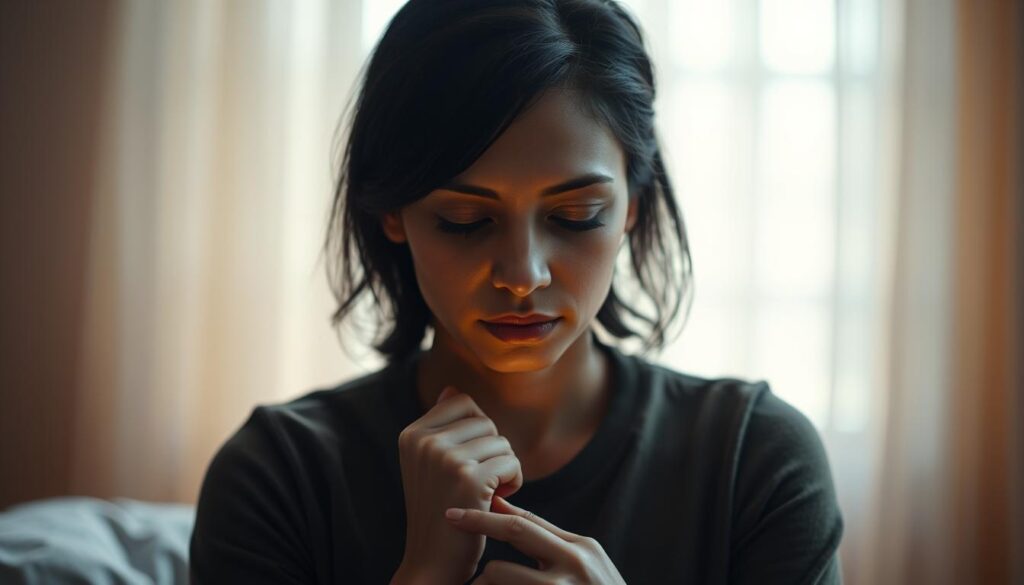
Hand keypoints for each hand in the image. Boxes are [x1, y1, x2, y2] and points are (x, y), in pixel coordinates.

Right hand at [395, 386, 523, 584]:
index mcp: (411, 434)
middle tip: (478, 482)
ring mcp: (444, 457)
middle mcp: (423, 441)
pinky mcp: (467, 477)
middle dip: (492, 452)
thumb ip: (441, 427)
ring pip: (501, 442)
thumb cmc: (441, 513)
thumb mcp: (429, 466)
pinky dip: (514, 482)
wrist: (432, 563)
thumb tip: (451, 388)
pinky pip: (512, 462)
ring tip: (484, 493)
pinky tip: (496, 500)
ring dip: (504, 469)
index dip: (477, 432)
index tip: (468, 462)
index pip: (462, 402)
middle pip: (486, 422)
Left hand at [444, 495, 626, 583]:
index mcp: (580, 549)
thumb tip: (501, 509)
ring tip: (480, 584)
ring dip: (484, 579)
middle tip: (449, 519)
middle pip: (515, 532)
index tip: (456, 510)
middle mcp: (574, 566)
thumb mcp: (583, 564)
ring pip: (498, 573)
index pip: (527, 522)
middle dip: (479, 522)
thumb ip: (548, 541)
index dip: (489, 513)